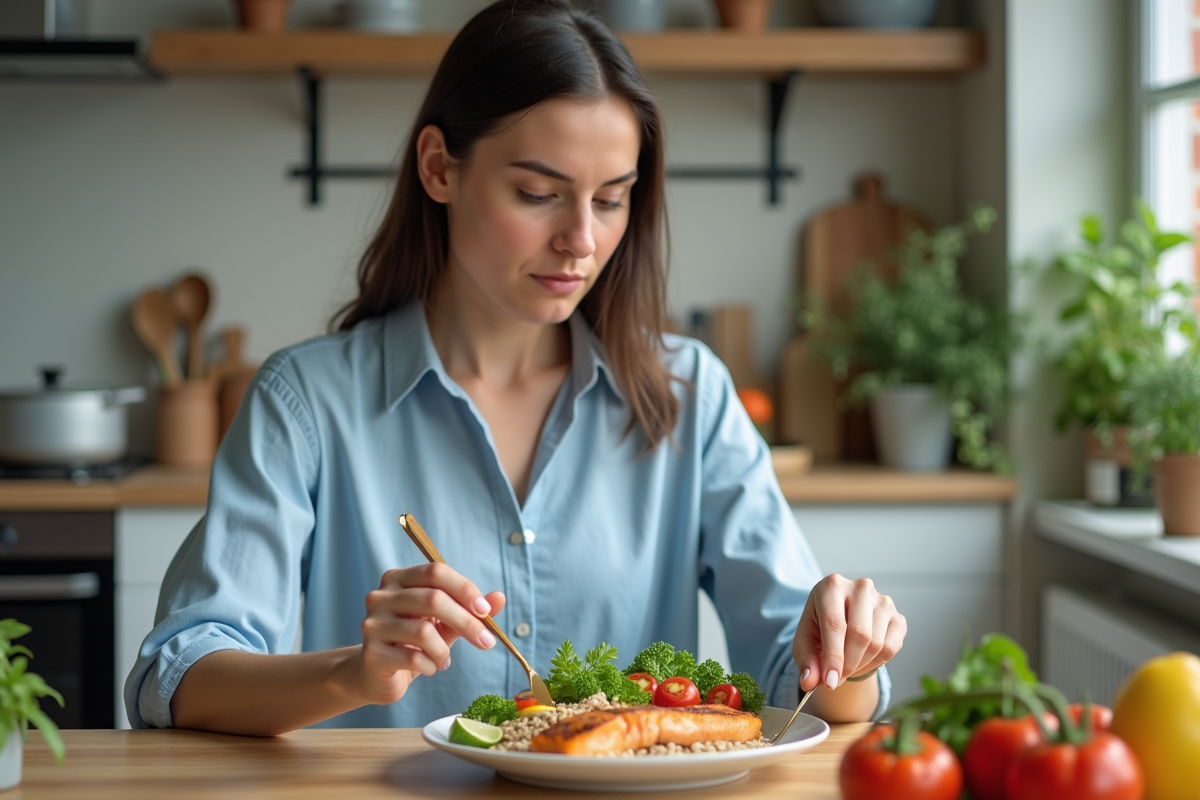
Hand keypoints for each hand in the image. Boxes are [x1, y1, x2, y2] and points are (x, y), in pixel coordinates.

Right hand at [352, 563, 504, 705]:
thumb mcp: (445, 622)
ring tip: (444, 660)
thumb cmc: (413, 643)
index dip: (464, 589)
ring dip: (444, 650)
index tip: (485, 611)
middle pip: (433, 599)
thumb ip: (470, 609)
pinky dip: (431, 665)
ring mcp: (372, 623)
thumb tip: (499, 598)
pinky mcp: (371, 653)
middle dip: (466, 621)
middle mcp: (380, 596)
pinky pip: (413, 658)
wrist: (375, 674)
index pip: (435, 571)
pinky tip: (430, 668)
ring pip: (423, 631)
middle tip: (486, 642)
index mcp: (398, 579)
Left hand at [793, 573, 904, 692]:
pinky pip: (891, 648)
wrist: (842, 622)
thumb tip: (809, 683)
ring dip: (860, 665)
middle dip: (847, 664)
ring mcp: (883, 601)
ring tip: (846, 667)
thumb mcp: (805, 643)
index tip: (830, 682)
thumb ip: (806, 662)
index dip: (833, 656)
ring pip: (876, 644)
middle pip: (860, 634)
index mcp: (831, 586)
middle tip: (836, 680)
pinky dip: (876, 663)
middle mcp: (860, 587)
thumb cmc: (819, 629)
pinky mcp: (898, 617)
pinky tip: (862, 661)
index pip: (835, 624)